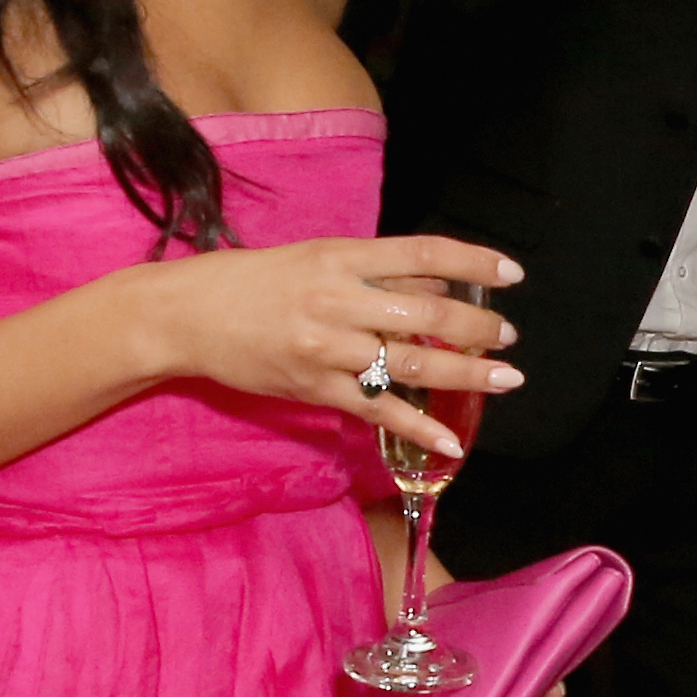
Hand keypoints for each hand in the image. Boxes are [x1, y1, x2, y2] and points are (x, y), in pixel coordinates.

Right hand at [140, 233, 520, 456]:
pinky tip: (450, 441)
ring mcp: (326, 346)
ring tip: (504, 378)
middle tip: (509, 336)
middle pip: (425, 311)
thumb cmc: (252, 281)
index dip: (472, 263)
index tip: (511, 274)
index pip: (422, 254)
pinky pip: (376, 410)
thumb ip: (374, 270)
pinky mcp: (313, 387)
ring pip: (409, 361)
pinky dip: (417, 426)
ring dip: (465, 373)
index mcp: (340, 257)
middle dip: (478, 326)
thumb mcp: (315, 258)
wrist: (185, 314)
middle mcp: (337, 299)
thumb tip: (436, 278)